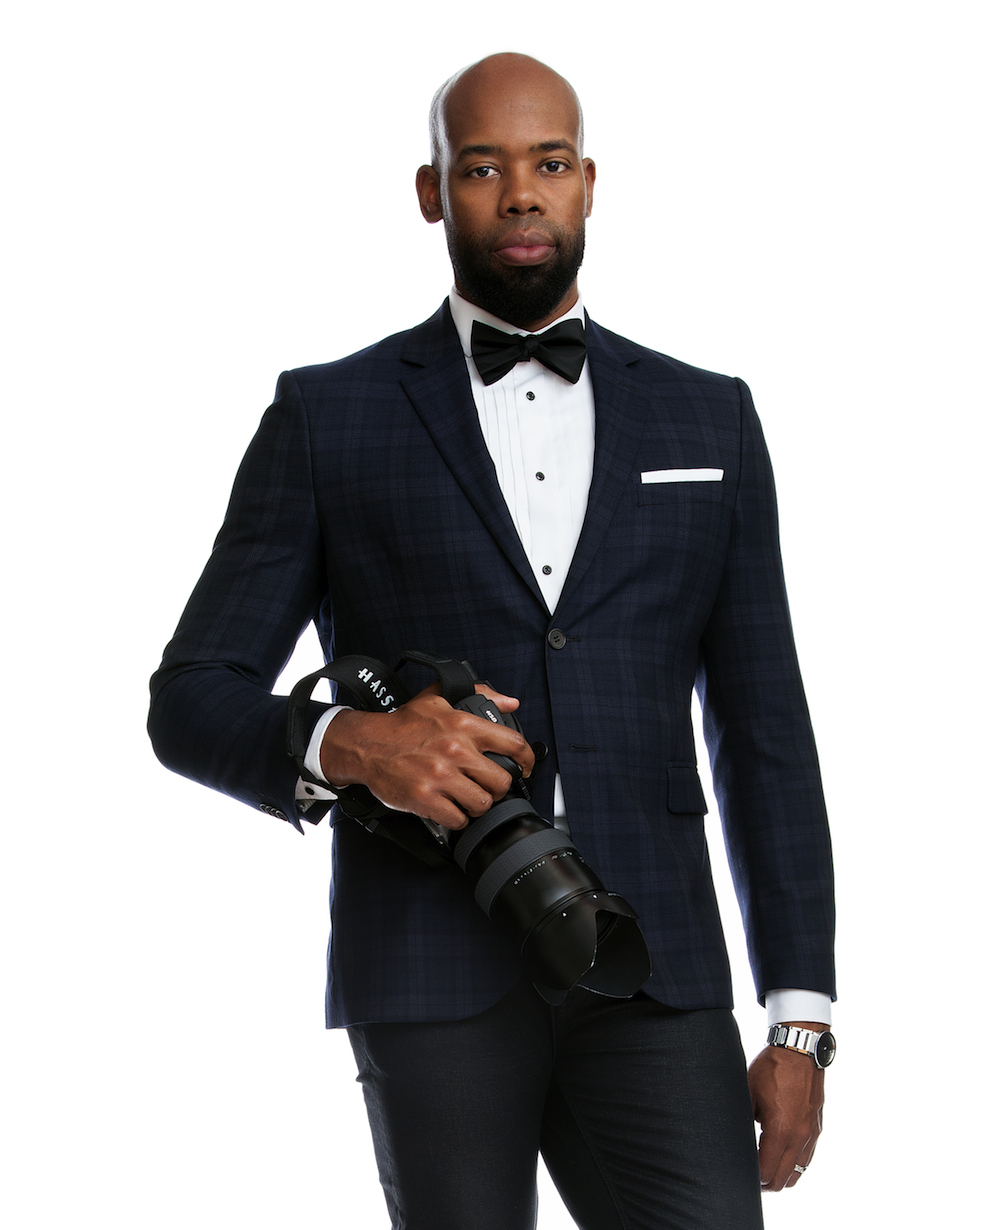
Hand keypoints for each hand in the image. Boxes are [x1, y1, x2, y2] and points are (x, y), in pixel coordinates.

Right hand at [318, 683, 533, 828]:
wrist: (367, 745)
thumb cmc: (402, 726)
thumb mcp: (438, 699)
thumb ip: (479, 695)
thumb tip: (510, 702)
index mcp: (463, 726)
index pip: (513, 744)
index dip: (528, 760)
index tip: (526, 768)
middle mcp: (455, 750)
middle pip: (501, 781)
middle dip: (497, 788)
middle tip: (486, 787)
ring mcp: (440, 776)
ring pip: (482, 803)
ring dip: (477, 805)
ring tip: (466, 799)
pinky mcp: (425, 799)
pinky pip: (458, 819)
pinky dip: (457, 818)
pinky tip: (449, 809)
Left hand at [747, 1021, 825, 1191]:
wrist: (800, 1051)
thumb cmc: (772, 1069)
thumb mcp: (748, 1092)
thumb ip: (743, 1120)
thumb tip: (735, 1138)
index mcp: (780, 1130)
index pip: (767, 1172)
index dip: (753, 1178)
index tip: (743, 1172)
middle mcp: (799, 1138)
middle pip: (783, 1180)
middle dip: (766, 1182)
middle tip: (752, 1174)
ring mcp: (810, 1135)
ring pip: (797, 1173)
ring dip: (781, 1175)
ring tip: (765, 1167)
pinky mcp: (816, 1129)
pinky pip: (806, 1159)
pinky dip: (793, 1164)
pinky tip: (780, 1155)